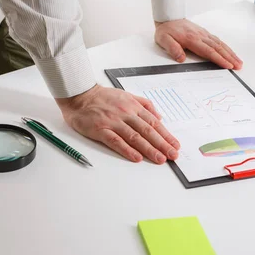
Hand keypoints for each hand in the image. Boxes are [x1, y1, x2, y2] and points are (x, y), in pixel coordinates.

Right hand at [56, 85, 179, 163]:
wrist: (79, 95)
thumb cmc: (103, 97)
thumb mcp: (127, 95)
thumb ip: (145, 105)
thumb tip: (160, 117)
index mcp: (133, 107)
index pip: (154, 123)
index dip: (166, 135)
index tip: (175, 145)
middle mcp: (126, 114)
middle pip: (148, 131)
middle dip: (162, 144)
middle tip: (172, 155)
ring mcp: (113, 122)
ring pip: (135, 137)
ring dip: (149, 149)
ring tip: (160, 159)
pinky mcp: (100, 129)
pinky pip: (116, 141)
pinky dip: (127, 150)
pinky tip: (137, 157)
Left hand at [154, 19, 242, 69]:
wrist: (168, 16)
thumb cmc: (166, 30)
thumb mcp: (164, 40)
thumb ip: (173, 49)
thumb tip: (181, 58)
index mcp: (192, 39)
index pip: (209, 51)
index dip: (219, 59)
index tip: (228, 65)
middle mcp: (200, 36)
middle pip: (218, 48)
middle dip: (230, 58)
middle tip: (238, 66)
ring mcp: (204, 34)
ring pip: (220, 44)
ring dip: (230, 53)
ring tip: (238, 61)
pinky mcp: (204, 33)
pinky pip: (218, 40)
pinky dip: (226, 47)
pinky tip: (230, 52)